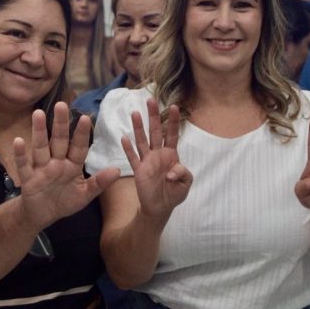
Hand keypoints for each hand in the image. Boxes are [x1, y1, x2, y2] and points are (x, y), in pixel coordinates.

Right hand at [12, 103, 119, 230]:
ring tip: (38, 114)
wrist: (43, 215)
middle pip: (59, 141)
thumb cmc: (64, 201)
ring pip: (41, 148)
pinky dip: (21, 154)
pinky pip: (24, 165)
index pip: (78, 147)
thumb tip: (117, 170)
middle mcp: (56, 163)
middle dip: (61, 124)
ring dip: (39, 132)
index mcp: (72, 165)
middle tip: (61, 104)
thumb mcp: (84, 195)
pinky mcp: (28, 179)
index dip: (81, 134)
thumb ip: (99, 183)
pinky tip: (18, 141)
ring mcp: (41, 169)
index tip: (86, 117)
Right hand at [121, 98, 191, 219]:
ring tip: (135, 113)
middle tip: (150, 100)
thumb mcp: (185, 184)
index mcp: (171, 155)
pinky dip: (128, 149)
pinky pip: (133, 158)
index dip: (173, 121)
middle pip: (155, 131)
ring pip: (142, 141)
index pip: (172, 134)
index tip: (174, 106)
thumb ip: (182, 174)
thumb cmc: (174, 193)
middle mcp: (158, 154)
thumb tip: (170, 172)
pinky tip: (124, 138)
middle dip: (153, 116)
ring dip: (139, 128)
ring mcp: (147, 161)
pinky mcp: (138, 170)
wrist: (160, 208)